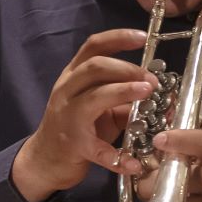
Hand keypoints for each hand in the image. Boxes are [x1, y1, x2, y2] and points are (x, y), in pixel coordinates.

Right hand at [12, 29, 157, 201]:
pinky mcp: (73, 144)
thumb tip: (156, 90)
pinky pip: (97, 149)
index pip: (93, 46)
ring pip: (94, 98)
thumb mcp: (99, 106)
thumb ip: (122, 96)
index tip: (143, 37)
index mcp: (74, 76)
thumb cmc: (77, 127)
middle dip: (127, 68)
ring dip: (123, 92)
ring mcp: (67, 116)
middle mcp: (67, 90)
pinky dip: (117, 156)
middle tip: (152, 79)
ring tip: (147, 94)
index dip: (118, 38)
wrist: (44, 159)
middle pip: (94, 67)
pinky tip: (134, 163)